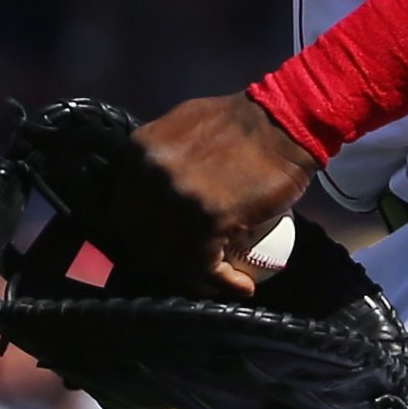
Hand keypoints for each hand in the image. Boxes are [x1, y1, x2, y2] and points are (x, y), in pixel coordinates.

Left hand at [129, 92, 319, 296]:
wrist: (282, 122)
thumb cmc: (239, 124)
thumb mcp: (181, 128)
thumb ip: (159, 158)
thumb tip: (147, 190)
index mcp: (139, 153)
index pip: (124, 210)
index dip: (142, 237)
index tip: (166, 246)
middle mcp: (149, 176)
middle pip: (143, 239)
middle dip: (164, 263)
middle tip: (192, 268)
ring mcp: (176, 199)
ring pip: (171, 259)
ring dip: (195, 280)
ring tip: (216, 281)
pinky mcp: (208, 218)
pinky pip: (205, 266)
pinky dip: (224, 283)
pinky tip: (240, 285)